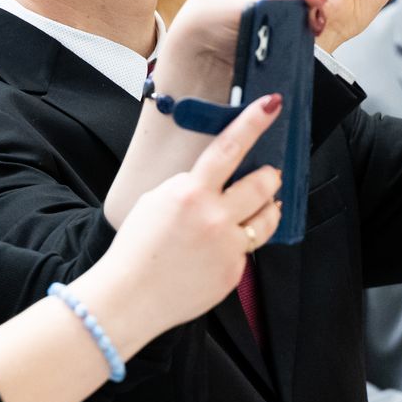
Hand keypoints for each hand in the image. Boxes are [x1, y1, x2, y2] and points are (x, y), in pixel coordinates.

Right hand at [85, 93, 284, 342]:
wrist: (130, 297)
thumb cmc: (135, 249)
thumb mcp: (155, 201)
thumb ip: (188, 187)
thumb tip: (213, 181)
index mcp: (190, 193)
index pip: (229, 148)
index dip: (253, 123)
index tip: (272, 105)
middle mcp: (214, 217)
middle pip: (263, 184)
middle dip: (270, 176)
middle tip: (270, 174)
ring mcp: (228, 246)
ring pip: (268, 217)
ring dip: (269, 206)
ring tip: (264, 206)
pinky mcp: (234, 271)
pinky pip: (249, 249)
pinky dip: (241, 243)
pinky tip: (222, 248)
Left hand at [154, 0, 343, 95]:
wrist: (206, 49)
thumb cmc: (210, 23)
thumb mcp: (241, 10)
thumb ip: (275, 6)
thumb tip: (307, 7)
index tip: (318, 0)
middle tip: (322, 16)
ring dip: (325, 2)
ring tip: (318, 23)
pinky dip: (324, 10)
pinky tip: (319, 23)